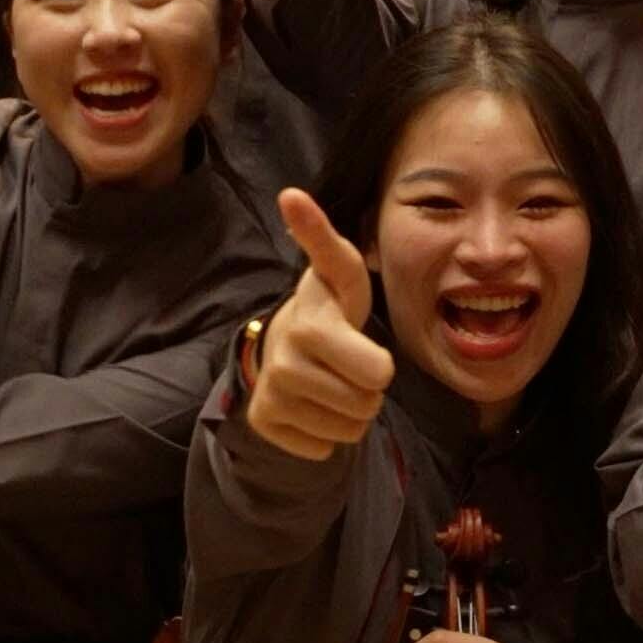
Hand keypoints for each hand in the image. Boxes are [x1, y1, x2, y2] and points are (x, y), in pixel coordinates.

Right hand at [245, 188, 395, 458]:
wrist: (284, 343)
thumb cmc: (330, 307)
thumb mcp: (340, 272)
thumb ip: (323, 237)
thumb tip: (290, 193)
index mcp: (311, 326)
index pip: (375, 372)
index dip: (377, 367)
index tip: (345, 344)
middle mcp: (285, 364)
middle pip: (368, 404)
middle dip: (370, 387)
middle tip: (350, 362)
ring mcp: (272, 396)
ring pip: (350, 429)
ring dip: (352, 410)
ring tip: (334, 378)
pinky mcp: (265, 423)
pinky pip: (325, 448)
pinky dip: (328, 432)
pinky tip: (315, 402)